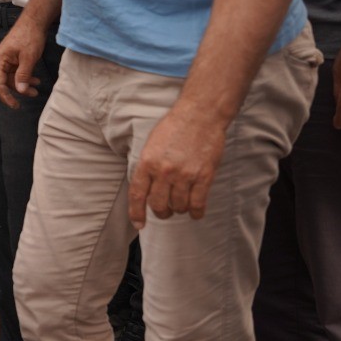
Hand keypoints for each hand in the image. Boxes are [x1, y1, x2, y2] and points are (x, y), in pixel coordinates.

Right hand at [0, 18, 47, 109]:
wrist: (35, 21)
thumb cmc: (30, 36)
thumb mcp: (29, 57)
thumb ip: (23, 75)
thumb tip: (20, 91)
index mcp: (0, 60)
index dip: (5, 96)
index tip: (15, 105)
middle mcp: (1, 61)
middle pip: (5, 82)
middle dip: (18, 90)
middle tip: (33, 94)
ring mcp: (8, 59)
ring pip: (13, 77)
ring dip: (24, 84)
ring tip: (37, 88)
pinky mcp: (14, 58)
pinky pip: (17, 71)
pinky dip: (26, 77)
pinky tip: (35, 80)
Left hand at [128, 106, 228, 228]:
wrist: (200, 115)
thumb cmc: (174, 128)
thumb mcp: (151, 145)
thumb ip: (147, 167)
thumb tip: (144, 190)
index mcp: (147, 163)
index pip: (137, 195)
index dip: (136, 213)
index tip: (139, 224)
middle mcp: (164, 171)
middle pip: (158, 205)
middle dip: (161, 213)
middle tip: (165, 211)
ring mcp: (185, 175)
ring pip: (179, 207)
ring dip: (179, 210)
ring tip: (181, 205)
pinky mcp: (204, 176)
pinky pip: (198, 204)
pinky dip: (196, 212)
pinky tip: (195, 212)